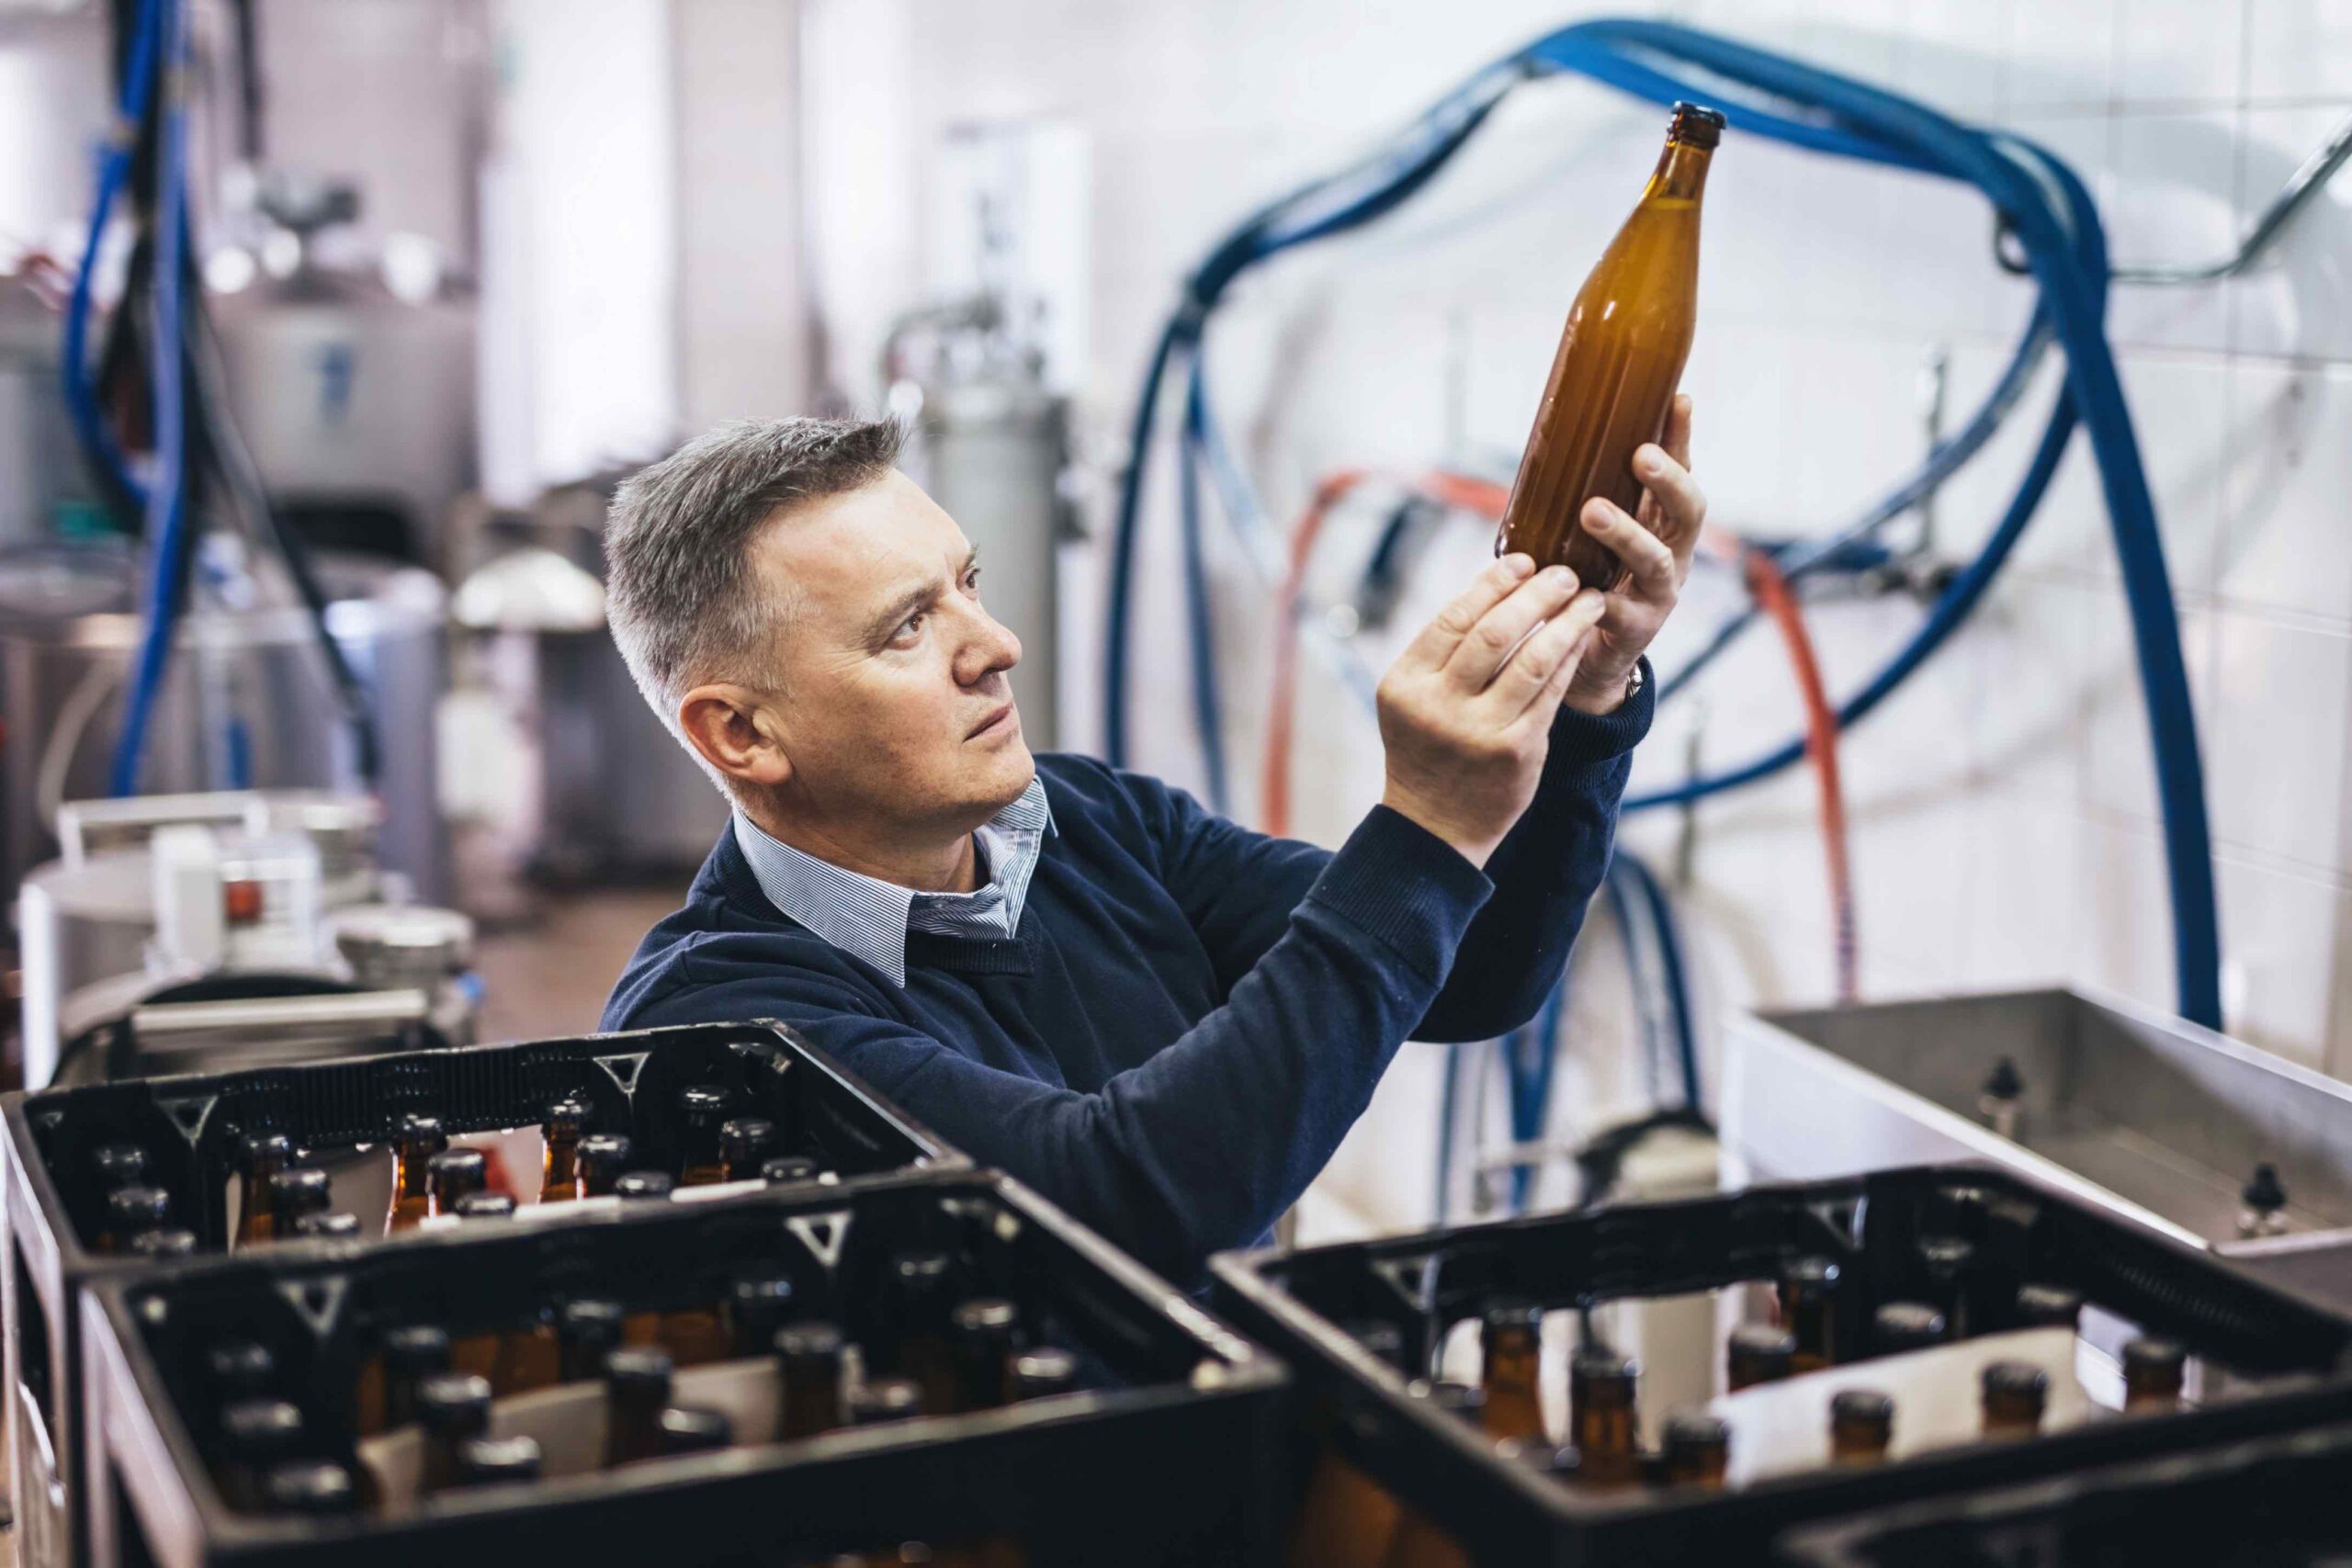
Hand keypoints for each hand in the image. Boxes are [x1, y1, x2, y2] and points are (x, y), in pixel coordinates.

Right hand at [1376, 554, 1609, 867]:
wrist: (1434, 826)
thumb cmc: (1428, 749)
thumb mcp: (1412, 700)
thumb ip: (1442, 653)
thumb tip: (1498, 587)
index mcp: (1405, 684)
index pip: (1452, 618)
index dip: (1493, 583)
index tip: (1523, 561)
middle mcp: (1437, 706)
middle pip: (1493, 632)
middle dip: (1536, 594)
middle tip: (1564, 573)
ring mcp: (1477, 731)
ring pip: (1531, 658)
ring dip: (1566, 622)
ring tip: (1588, 600)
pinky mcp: (1515, 751)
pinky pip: (1551, 692)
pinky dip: (1569, 659)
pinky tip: (1581, 641)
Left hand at [1562, 394, 1704, 714]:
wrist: (1594, 656)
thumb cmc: (1598, 578)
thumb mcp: (1603, 532)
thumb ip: (1599, 491)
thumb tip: (1573, 428)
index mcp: (1667, 525)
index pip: (1684, 473)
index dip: (1683, 439)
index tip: (1678, 400)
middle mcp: (1674, 555)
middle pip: (1688, 513)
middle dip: (1668, 481)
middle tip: (1641, 454)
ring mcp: (1658, 595)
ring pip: (1654, 560)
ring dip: (1625, 532)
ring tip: (1591, 510)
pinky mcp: (1634, 630)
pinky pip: (1616, 612)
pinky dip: (1595, 598)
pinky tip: (1574, 584)